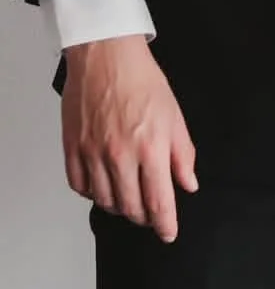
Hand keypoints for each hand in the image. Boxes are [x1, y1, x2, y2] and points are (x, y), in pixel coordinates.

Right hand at [61, 35, 197, 242]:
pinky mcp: (73, 147)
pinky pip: (79, 186)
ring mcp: (93, 153)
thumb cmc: (142, 79)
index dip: (165, 224)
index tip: (168, 233)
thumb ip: (182, 153)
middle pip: (131, 208)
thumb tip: (188, 184)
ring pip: (105, 201)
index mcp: (151, 148)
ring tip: (128, 199)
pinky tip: (102, 184)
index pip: (159, 202)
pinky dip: (91, 193)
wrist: (107, 54)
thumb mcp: (174, 115)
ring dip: (119, 207)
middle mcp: (120, 156)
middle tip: (149, 213)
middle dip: (144, 217)